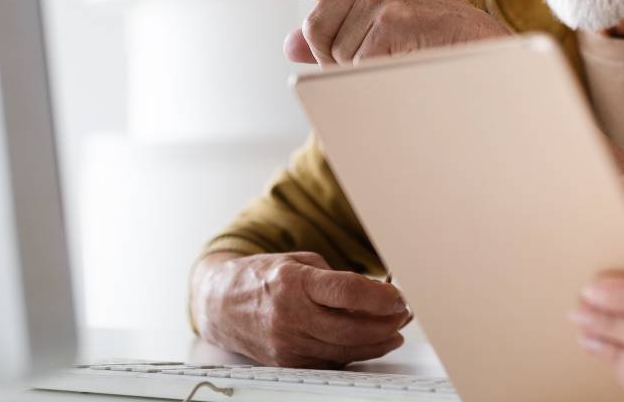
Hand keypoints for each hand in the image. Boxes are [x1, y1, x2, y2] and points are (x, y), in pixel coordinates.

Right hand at [191, 252, 411, 367]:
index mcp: (293, 282)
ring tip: (394, 330)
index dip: (381, 297)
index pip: (348, 291)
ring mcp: (287, 343)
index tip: (399, 297)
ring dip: (377, 342)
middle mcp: (289, 315)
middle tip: (403, 314)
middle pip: (352, 327)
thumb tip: (379, 293)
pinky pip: (331, 361)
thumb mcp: (300, 262)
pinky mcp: (287, 362)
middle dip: (386, 323)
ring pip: (345, 349)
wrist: (220, 304)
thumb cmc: (263, 277)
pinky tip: (368, 342)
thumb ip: (338, 278)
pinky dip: (354, 352)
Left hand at [229, 0, 509, 65]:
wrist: (489, 51)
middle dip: (337, 59)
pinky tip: (406, 66)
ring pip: (335, 55)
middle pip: (314, 33)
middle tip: (384, 60)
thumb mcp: (381, 32)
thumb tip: (290, 45)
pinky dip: (376, 77)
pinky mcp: (391, 21)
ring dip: (361, 71)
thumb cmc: (435, 44)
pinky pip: (357, 66)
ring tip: (402, 60)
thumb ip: (334, 36)